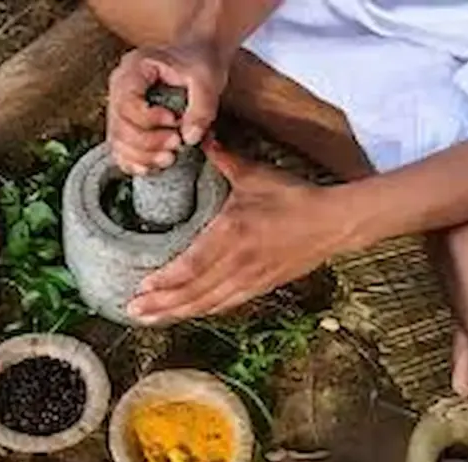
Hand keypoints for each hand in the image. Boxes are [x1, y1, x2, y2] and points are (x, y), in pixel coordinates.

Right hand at [107, 45, 227, 175]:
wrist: (197, 57)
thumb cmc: (200, 63)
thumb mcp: (207, 78)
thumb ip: (202, 107)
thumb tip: (190, 138)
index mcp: (133, 70)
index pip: (126, 103)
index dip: (148, 119)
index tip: (174, 120)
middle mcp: (118, 89)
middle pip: (120, 127)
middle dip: (148, 143)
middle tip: (177, 144)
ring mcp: (118, 110)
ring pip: (117, 143)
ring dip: (143, 157)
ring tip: (170, 158)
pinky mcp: (125, 126)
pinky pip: (120, 152)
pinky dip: (134, 163)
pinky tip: (154, 166)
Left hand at [127, 141, 353, 323]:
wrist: (334, 223)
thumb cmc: (295, 197)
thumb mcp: (255, 175)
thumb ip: (223, 159)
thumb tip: (201, 138)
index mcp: (232, 233)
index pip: (192, 265)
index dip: (165, 281)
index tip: (141, 287)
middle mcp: (238, 262)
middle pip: (193, 291)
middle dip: (160, 304)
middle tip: (132, 310)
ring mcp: (250, 278)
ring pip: (206, 303)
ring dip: (176, 313)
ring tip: (148, 318)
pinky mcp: (260, 287)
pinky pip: (225, 304)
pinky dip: (202, 311)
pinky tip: (184, 315)